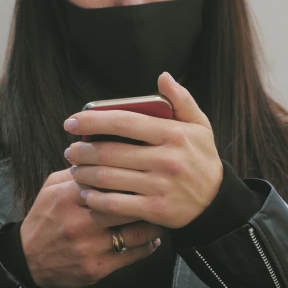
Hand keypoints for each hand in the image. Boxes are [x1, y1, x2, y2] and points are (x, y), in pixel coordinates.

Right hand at [20, 169, 164, 287]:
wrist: (28, 263)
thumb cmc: (44, 220)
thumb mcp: (50, 189)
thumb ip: (76, 171)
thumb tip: (103, 150)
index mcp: (67, 196)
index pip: (108, 178)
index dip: (131, 173)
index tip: (147, 169)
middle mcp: (79, 221)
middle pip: (126, 203)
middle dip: (147, 197)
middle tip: (163, 191)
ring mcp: (88, 247)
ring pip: (134, 232)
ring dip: (153, 224)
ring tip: (162, 215)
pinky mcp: (96, 268)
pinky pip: (132, 255)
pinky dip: (148, 246)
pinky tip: (153, 239)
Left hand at [64, 72, 223, 228]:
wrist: (217, 202)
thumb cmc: (202, 159)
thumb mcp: (200, 125)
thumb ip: (181, 100)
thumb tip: (163, 77)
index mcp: (173, 134)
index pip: (123, 121)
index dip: (92, 120)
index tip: (71, 122)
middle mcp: (166, 159)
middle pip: (110, 152)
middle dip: (82, 151)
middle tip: (70, 151)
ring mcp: (160, 186)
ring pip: (108, 178)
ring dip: (84, 174)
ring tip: (75, 171)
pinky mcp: (156, 210)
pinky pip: (115, 204)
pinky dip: (95, 199)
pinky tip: (87, 194)